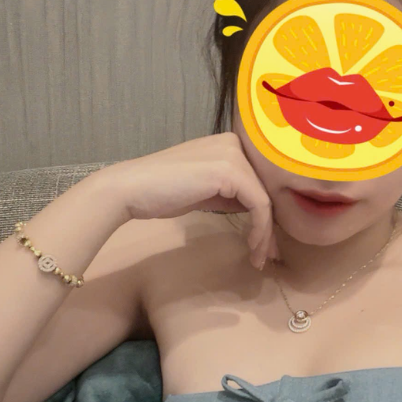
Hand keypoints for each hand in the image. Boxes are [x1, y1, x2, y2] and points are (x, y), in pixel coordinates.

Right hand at [99, 132, 278, 269]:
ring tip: (260, 258)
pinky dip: (260, 230)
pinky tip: (253, 248)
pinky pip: (259, 205)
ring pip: (266, 200)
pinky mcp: (231, 172)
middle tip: (268, 255)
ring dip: (266, 234)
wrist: (131, 189)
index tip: (264, 242)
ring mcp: (234, 155)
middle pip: (266, 189)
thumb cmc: (161, 192)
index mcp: (229, 143)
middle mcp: (235, 143)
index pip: (259, 180)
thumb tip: (258, 210)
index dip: (266, 213)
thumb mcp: (204, 190)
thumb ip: (230, 193)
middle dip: (270, 226)